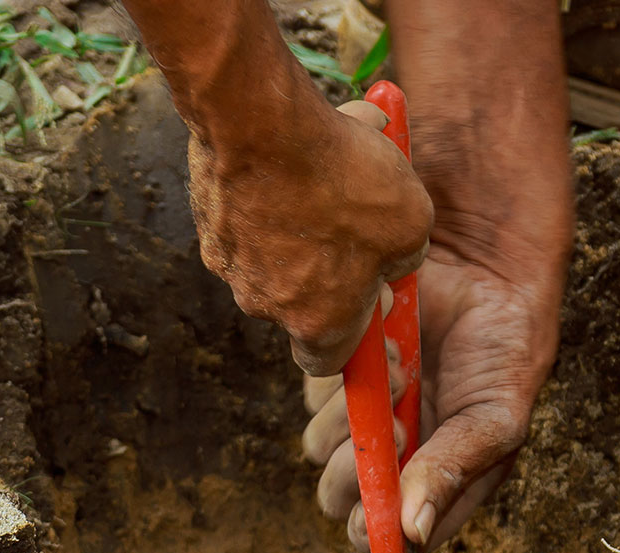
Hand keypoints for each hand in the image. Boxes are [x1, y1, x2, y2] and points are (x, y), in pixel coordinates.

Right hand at [188, 99, 433, 374]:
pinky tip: (290, 152)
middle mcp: (266, 307)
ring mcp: (231, 267)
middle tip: (357, 219)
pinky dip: (269, 192)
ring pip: (274, 252)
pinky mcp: (207, 223)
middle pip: (301, 301)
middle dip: (329, 266)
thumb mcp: (412, 222)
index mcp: (317, 324)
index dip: (347, 337)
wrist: (259, 121)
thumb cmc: (342, 180)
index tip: (365, 303)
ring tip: (329, 167)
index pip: (326, 363)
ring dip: (303, 221)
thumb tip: (396, 258)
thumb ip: (407, 256)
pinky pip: (247, 217)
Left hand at [302, 234, 567, 552]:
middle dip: (359, 472)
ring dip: (356, 414)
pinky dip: (350, 369)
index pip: (384, 536)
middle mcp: (388, 458)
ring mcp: (357, 415)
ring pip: (320, 445)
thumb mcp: (496, 417)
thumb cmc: (505, 347)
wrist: (484, 260)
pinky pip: (317, 388)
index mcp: (431, 484)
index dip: (373, 531)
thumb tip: (413, 533)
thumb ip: (455, 472)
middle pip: (338, 498)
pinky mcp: (334, 372)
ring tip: (403, 368)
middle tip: (397, 430)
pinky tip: (386, 340)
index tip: (377, 510)